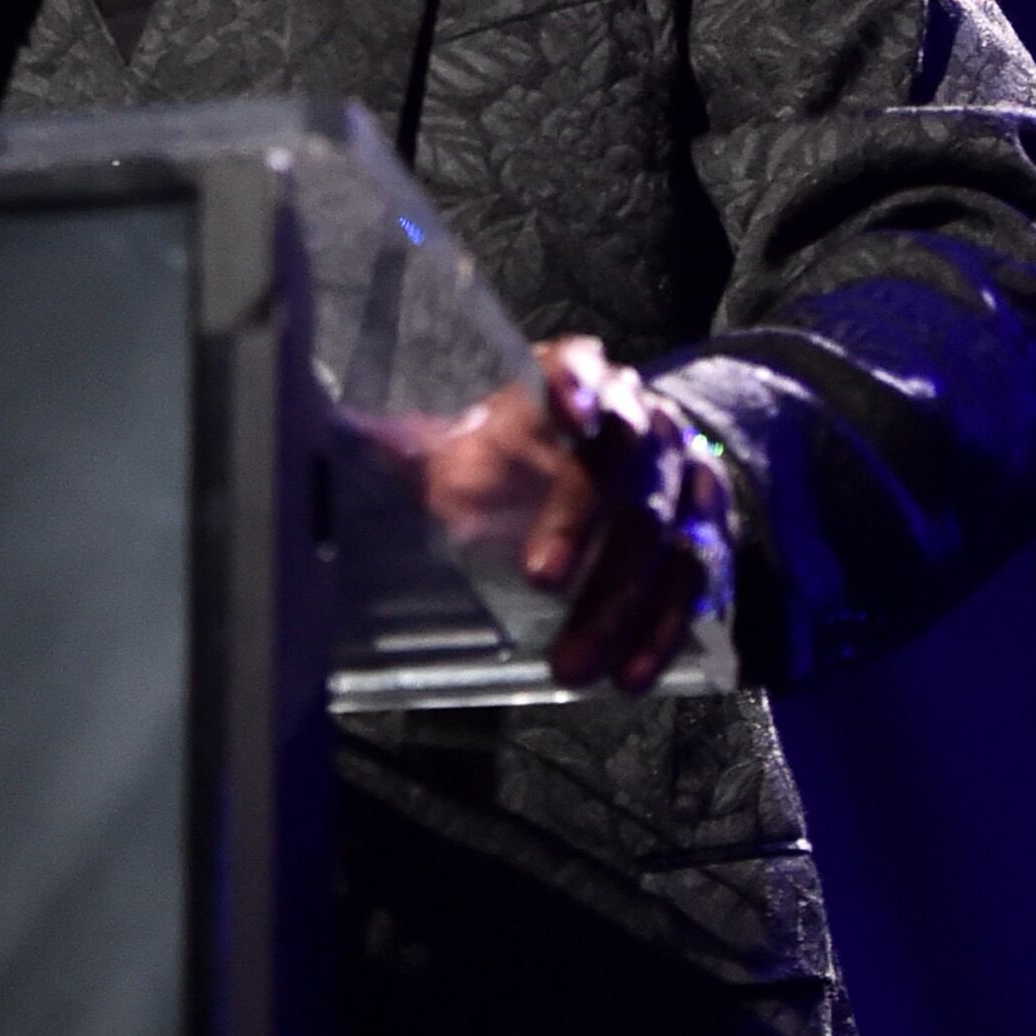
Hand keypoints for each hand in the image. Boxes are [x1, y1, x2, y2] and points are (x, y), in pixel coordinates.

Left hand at [401, 336, 735, 693]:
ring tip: (577, 666)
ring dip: (626, 601)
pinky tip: (635, 670)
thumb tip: (329, 437)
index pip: (579, 365)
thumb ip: (402, 449)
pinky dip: (667, 625)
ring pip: (666, 529)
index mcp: (570, 381)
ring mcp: (680, 469)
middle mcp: (636, 417)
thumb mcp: (455, 448)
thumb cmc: (512, 456)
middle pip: (624, 462)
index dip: (579, 383)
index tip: (569, 410)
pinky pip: (698, 574)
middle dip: (583, 523)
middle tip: (539, 582)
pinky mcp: (705, 525)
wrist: (603, 464)